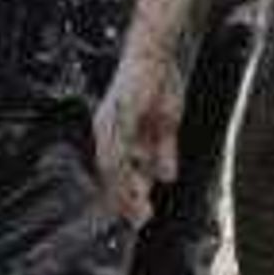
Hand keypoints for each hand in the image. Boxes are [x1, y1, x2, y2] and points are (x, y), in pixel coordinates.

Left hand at [90, 42, 184, 226]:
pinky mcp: (118, 114)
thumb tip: (166, 178)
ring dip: (125, 191)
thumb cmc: (159, 84)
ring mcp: (111, 123)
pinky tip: (135, 183)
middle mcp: (108, 131)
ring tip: (141, 210)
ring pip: (113, 166)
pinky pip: (118, 146)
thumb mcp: (165, 125)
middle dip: (125, 200)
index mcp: (116, 134)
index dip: (126, 196)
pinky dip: (124, 168)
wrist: (156, 53)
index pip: (116, 172)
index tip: (141, 217)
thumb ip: (162, 151)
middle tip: (141, 221)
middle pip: (111, 174)